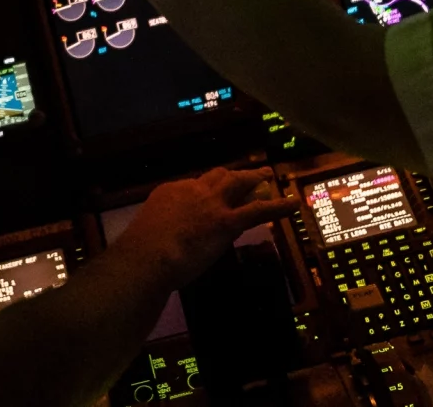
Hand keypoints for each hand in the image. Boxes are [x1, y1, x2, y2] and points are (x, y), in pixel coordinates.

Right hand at [108, 168, 299, 288]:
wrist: (147, 257)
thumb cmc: (140, 255)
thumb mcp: (147, 235)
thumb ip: (161, 231)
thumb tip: (165, 243)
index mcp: (171, 192)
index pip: (195, 185)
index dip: (206, 190)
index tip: (212, 195)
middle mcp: (192, 191)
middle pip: (218, 176)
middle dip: (233, 175)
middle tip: (246, 175)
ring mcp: (211, 204)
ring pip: (238, 183)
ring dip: (255, 178)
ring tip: (268, 176)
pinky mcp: (226, 221)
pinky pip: (258, 210)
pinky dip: (278, 206)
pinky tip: (292, 204)